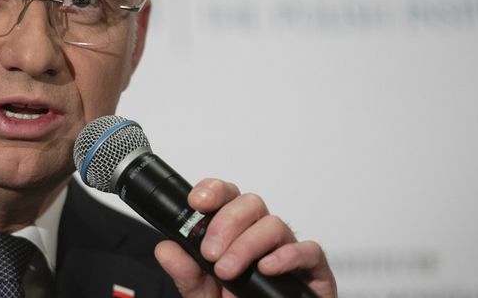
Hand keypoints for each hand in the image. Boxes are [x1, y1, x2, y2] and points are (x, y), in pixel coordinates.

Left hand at [153, 178, 336, 297]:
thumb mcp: (202, 293)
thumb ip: (185, 272)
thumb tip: (166, 249)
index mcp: (235, 233)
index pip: (226, 196)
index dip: (213, 190)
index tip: (196, 202)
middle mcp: (261, 235)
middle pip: (250, 203)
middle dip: (226, 223)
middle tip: (210, 253)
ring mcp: (287, 249)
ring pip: (274, 224)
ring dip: (247, 244)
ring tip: (228, 270)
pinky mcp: (312, 270)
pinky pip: (308, 250)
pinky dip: (286, 256)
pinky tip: (266, 268)